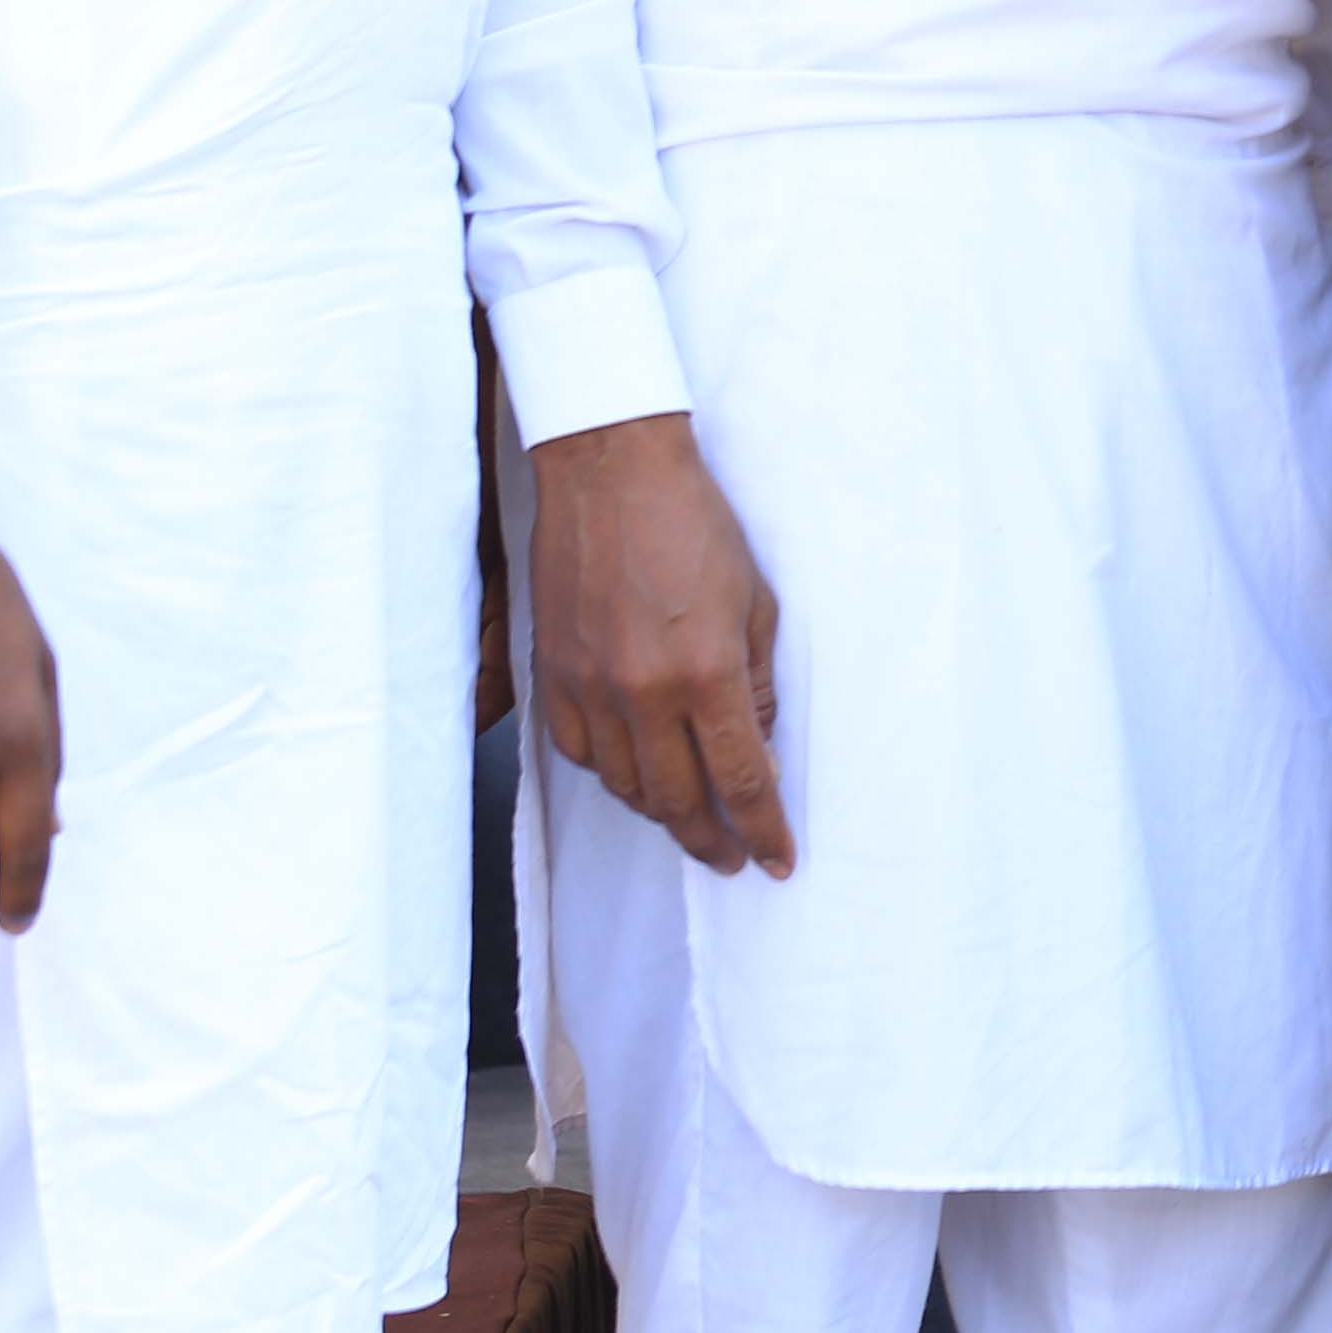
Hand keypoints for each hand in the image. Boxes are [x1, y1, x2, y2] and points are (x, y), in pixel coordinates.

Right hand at [529, 413, 791, 875]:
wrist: (610, 472)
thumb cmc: (693, 523)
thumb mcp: (755, 600)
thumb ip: (756, 682)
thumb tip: (756, 745)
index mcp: (705, 672)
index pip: (740, 779)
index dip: (763, 828)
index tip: (777, 859)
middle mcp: (642, 692)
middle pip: (677, 801)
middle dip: (711, 840)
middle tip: (732, 860)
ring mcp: (590, 687)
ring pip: (624, 786)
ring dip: (661, 813)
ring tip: (690, 819)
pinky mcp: (554, 674)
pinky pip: (579, 753)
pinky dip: (611, 774)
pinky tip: (634, 773)